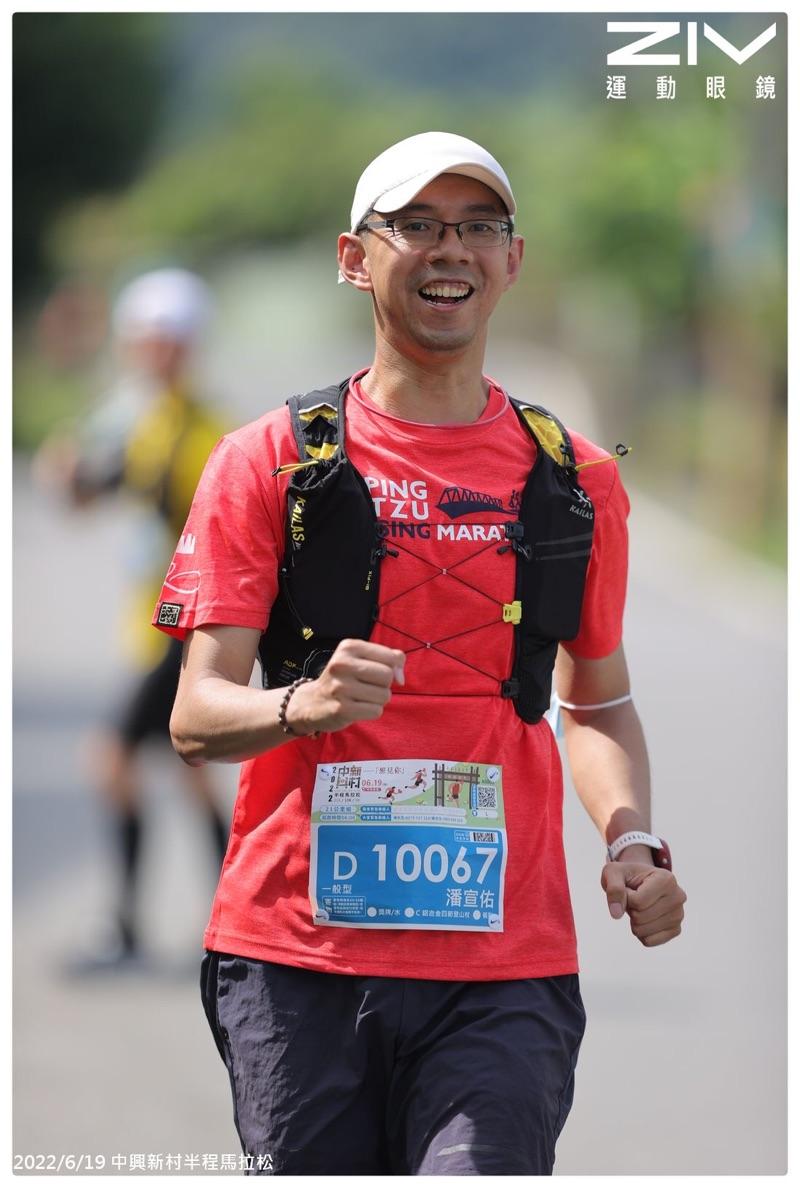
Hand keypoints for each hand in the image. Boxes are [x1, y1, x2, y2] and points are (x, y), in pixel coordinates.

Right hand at [285, 639, 405, 733]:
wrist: (311, 702)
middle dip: (383, 685)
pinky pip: (376, 711)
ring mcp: (341, 687)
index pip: (391, 656)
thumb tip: (400, 677)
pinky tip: (357, 708)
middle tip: (366, 687)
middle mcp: (342, 664)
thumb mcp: (360, 659)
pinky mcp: (342, 708)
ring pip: (384, 695)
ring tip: (360, 698)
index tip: (382, 675)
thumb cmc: (343, 680)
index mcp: (349, 647)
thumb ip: (388, 659)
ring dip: (378, 700)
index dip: (394, 668)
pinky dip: (371, 712)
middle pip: (388, 676)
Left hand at [601, 861, 686, 946]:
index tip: (630, 888)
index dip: (625, 898)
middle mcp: (678, 897)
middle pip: (640, 917)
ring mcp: (679, 915)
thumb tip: (616, 914)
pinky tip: (644, 918)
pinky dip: (640, 933)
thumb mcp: (613, 873)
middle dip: (630, 910)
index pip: (637, 902)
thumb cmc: (626, 876)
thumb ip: (613, 889)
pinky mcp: (675, 930)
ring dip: (633, 921)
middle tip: (634, 898)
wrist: (639, 881)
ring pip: (643, 931)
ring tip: (640, 907)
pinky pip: (648, 941)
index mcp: (666, 879)